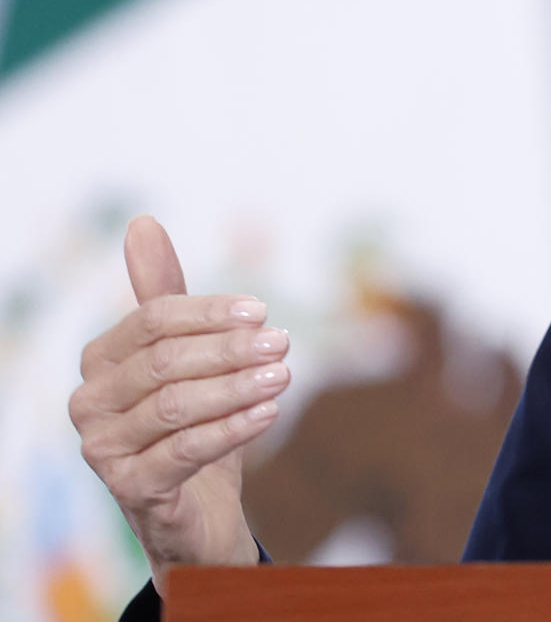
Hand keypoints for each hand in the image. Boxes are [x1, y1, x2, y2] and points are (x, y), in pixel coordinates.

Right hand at [69, 217, 288, 593]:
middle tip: (283, 340)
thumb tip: (142, 223)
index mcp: (99, 360)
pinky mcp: (130, 489)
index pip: (152, 320)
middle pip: (166, 362)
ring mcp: (103, 450)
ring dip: (238, 386)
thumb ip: (164, 293)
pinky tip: (270, 412)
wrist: (194, 506)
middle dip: (230, 349)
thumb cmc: (189, 419)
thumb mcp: (184, 354)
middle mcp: (88, 403)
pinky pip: (185, 451)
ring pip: (177, 406)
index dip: (209, 313)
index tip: (262, 310)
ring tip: (284, 373)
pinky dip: (233, 427)